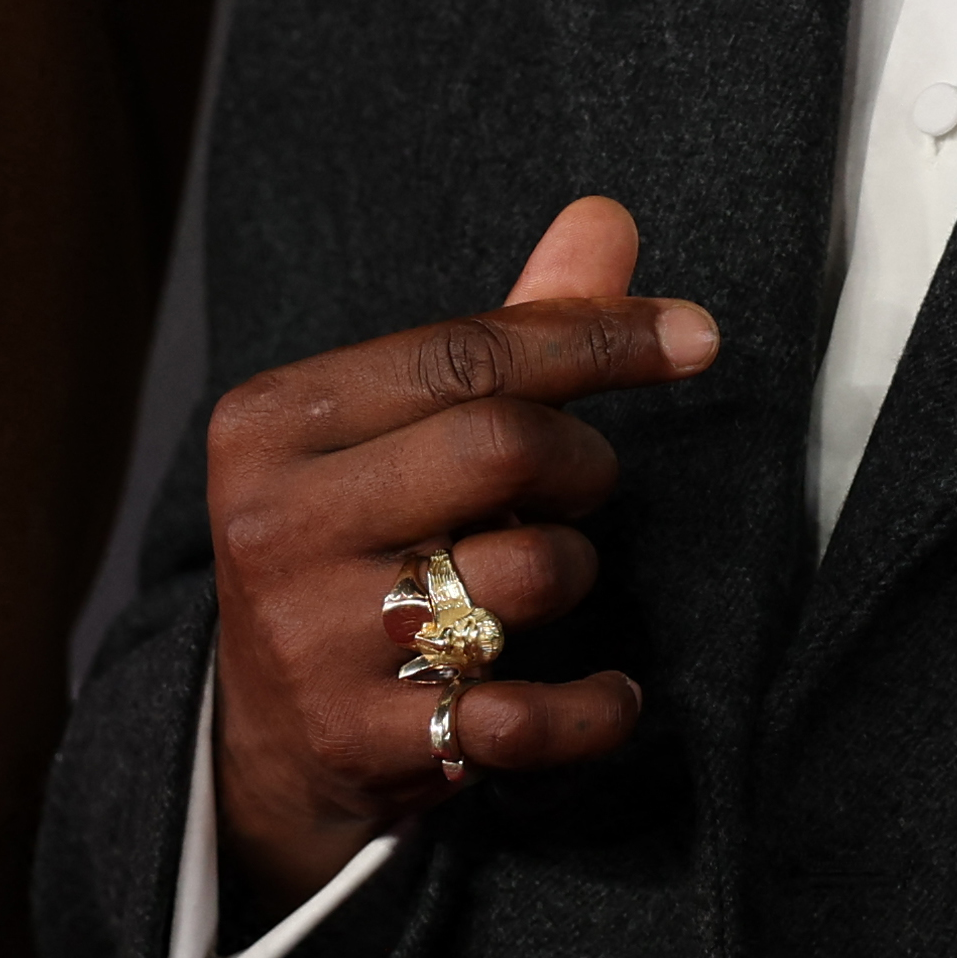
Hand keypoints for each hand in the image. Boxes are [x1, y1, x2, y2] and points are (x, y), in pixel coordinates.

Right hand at [203, 195, 721, 907]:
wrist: (261, 735)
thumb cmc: (356, 541)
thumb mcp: (396, 428)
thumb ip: (504, 331)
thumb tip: (607, 219)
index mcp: (275, 419)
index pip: (464, 351)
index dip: (596, 336)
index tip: (694, 336)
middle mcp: (276, 521)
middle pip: (500, 446)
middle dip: (581, 462)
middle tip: (584, 485)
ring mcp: (312, 637)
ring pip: (524, 573)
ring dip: (572, 572)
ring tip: (541, 579)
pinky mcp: (358, 738)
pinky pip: (525, 716)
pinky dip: (595, 707)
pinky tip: (609, 693)